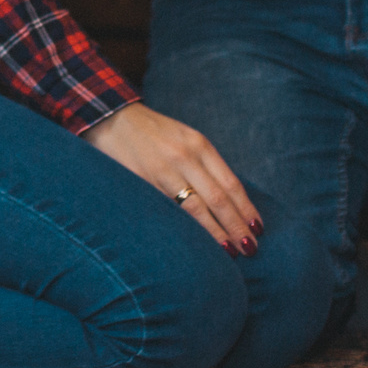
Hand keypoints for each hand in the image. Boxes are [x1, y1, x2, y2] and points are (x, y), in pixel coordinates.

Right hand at [83, 102, 261, 252]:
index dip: (246, 209)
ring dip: (216, 233)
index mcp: (199, 144)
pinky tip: (196, 240)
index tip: (258, 228)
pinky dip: (187, 227)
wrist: (109, 116)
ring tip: (230, 251)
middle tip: (250, 248)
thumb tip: (228, 200)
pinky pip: (170, 209)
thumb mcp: (183, 138)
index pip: (231, 184)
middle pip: (219, 199)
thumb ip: (204, 163)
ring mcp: (163, 170)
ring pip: (197, 208)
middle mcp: (185, 157)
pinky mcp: (143, 181)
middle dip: (236, 226)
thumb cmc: (151, 132)